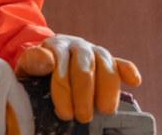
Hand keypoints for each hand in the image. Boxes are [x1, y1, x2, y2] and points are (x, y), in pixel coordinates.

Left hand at [14, 35, 140, 122]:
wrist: (46, 62)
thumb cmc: (36, 71)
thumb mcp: (27, 68)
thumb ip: (33, 62)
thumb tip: (47, 60)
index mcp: (54, 45)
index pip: (59, 63)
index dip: (63, 89)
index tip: (64, 112)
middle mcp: (76, 45)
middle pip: (84, 66)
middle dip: (85, 93)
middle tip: (83, 117)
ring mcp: (93, 51)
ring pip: (105, 64)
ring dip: (107, 88)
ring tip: (105, 110)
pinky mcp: (107, 60)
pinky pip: (120, 62)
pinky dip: (128, 71)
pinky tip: (134, 82)